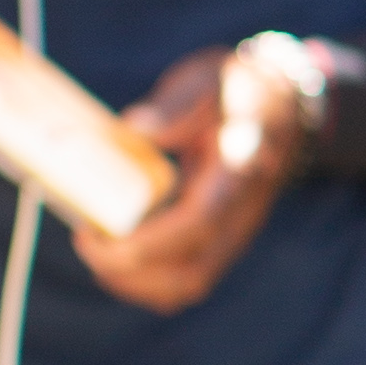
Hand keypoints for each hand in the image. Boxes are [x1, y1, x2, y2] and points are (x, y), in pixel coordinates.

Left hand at [70, 33, 327, 315]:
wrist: (280, 106)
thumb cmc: (237, 90)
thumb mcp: (210, 80)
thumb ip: (181, 105)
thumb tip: (137, 129)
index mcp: (240, 171)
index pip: (198, 222)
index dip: (146, 241)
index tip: (95, 234)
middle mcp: (242, 213)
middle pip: (192, 270)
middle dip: (130, 270)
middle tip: (85, 241)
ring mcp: (235, 232)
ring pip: (190, 284)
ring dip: (137, 283)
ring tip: (96, 254)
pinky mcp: (223, 241)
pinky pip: (189, 280)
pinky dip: (149, 283)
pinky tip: (117, 262)